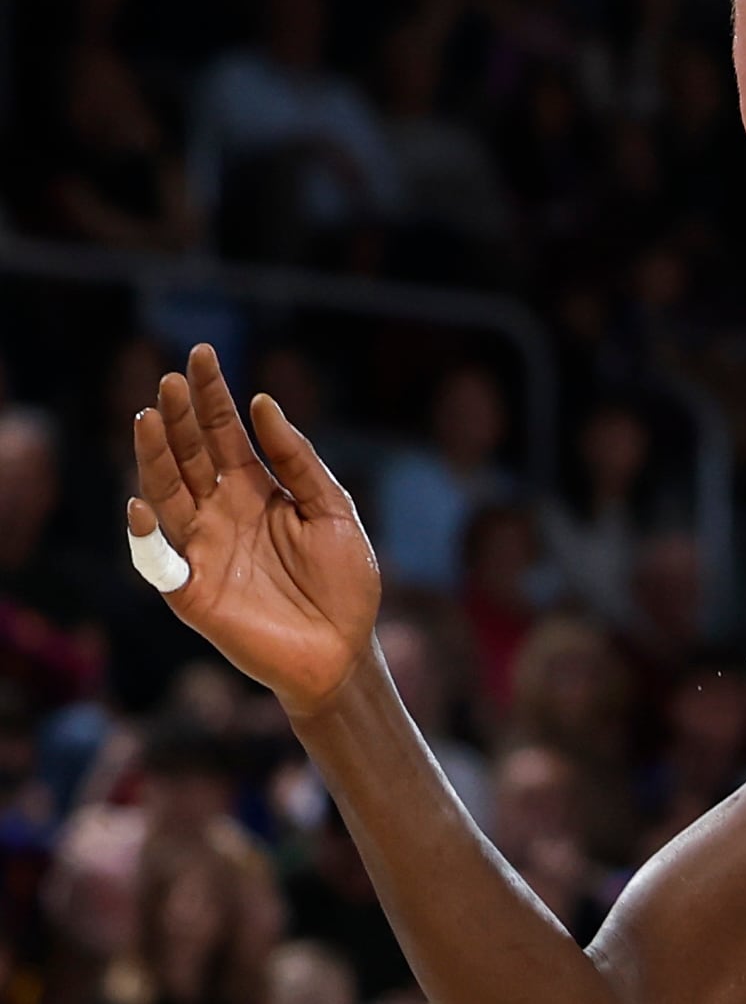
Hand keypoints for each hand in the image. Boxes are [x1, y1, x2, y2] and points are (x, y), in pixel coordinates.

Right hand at [129, 346, 382, 720]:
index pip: (226, 432)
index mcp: (257, 489)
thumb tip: (265, 404)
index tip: (203, 354)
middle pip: (191, 455)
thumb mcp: (334, 509)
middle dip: (179, 417)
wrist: (346, 649)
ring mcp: (202, 549)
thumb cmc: (345, 581)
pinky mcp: (191, 591)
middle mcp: (222, 512)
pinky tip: (142, 505)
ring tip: (147, 419)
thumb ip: (300, 461)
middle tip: (169, 380)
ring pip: (167, 494)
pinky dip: (145, 536)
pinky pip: (159, 561)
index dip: (213, 396)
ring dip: (155, 459)